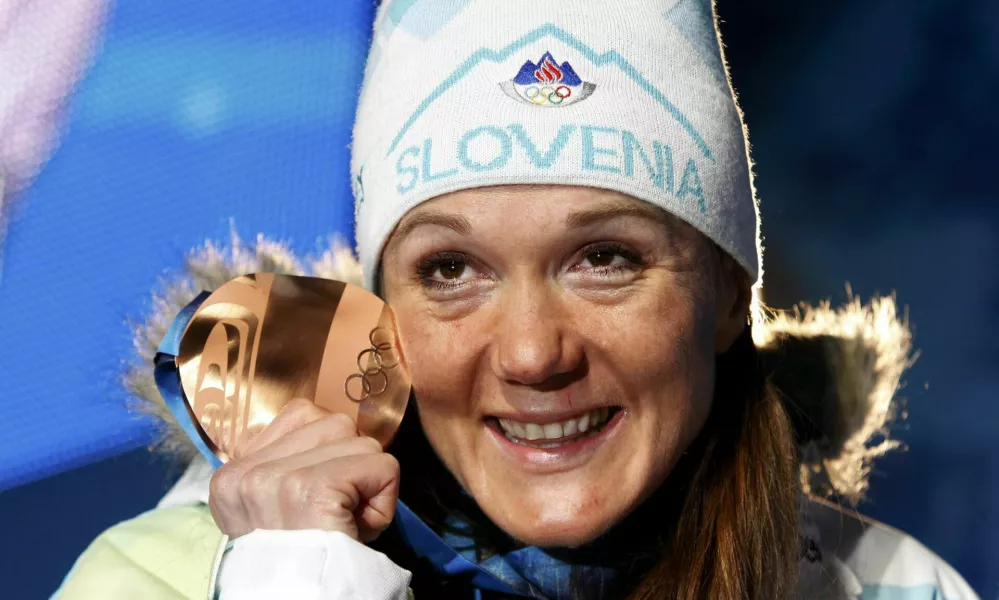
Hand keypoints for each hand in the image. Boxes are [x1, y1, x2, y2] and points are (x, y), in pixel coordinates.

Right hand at [208, 399, 400, 542]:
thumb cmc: (304, 562)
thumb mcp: (281, 511)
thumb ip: (292, 465)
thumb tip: (334, 429)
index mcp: (232, 476)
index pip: (302, 415)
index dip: (327, 455)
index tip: (316, 504)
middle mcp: (245, 473)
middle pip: (335, 424)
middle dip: (350, 465)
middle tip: (335, 515)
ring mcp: (275, 479)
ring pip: (360, 442)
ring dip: (368, 483)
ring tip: (344, 522)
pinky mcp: (312, 489)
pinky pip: (381, 466)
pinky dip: (385, 499)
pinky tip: (359, 528)